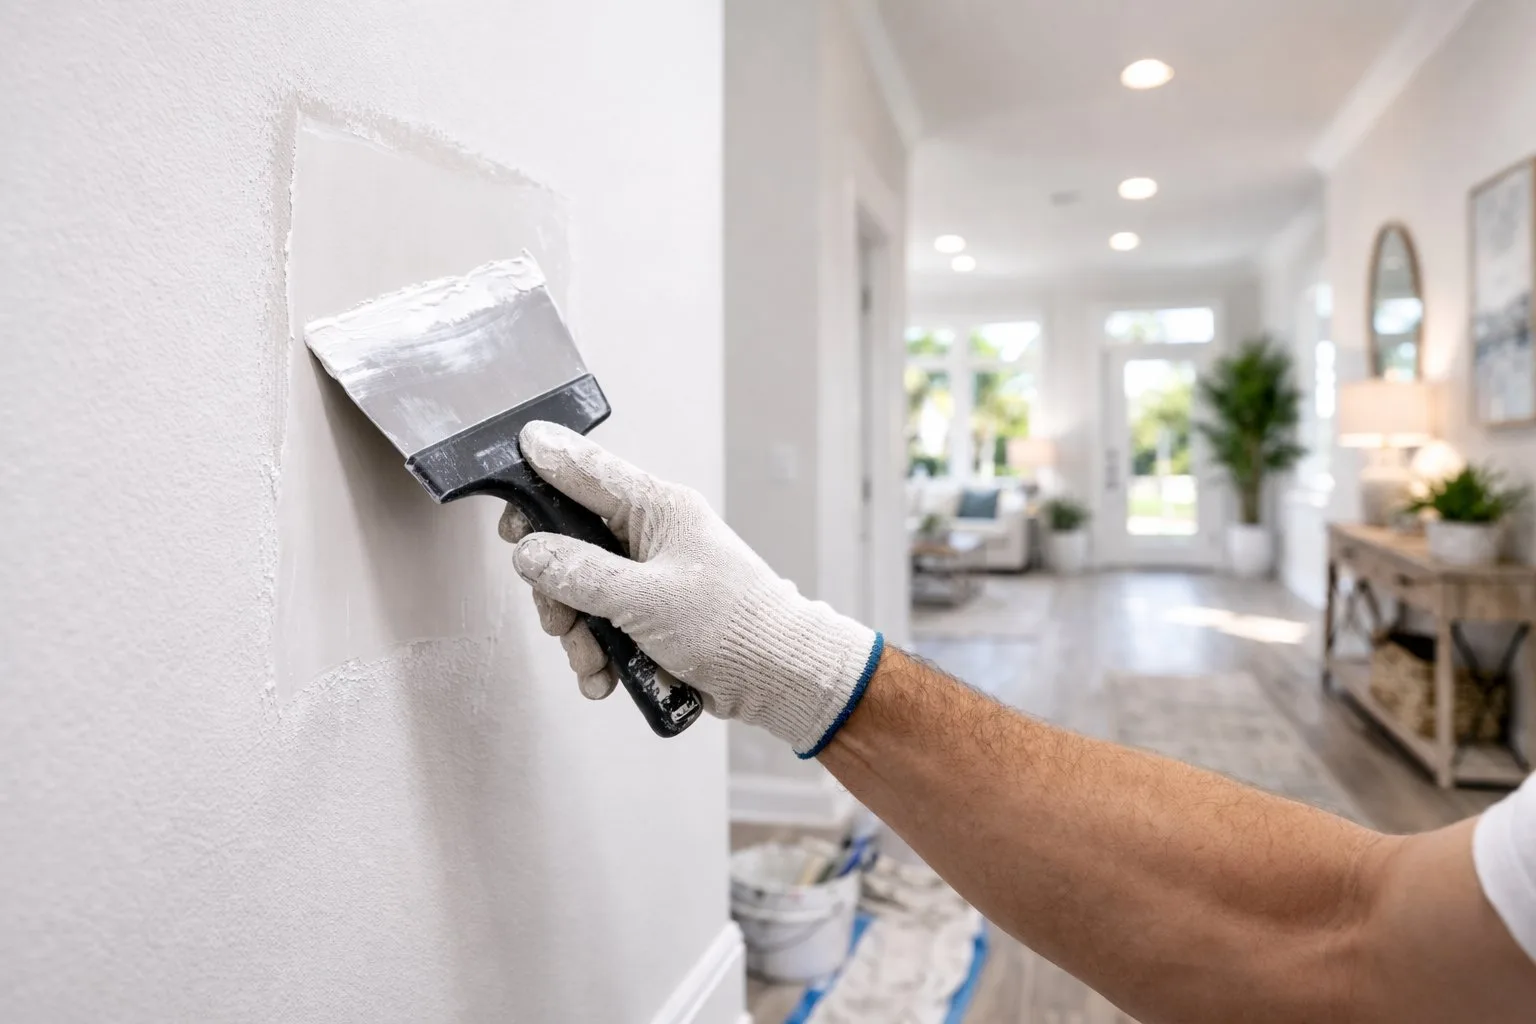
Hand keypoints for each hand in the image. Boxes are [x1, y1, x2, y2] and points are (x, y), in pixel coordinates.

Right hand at [499, 421, 882, 755]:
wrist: (778, 676)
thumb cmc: (731, 625)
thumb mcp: (644, 599)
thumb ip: (581, 574)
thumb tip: (529, 553)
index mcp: (657, 507)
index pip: (584, 471)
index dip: (539, 471)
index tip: (505, 492)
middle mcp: (650, 534)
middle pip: (569, 539)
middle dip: (554, 586)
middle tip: (557, 617)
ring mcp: (648, 575)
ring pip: (580, 589)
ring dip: (577, 631)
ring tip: (593, 662)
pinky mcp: (650, 613)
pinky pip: (602, 623)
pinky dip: (597, 652)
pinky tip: (605, 677)